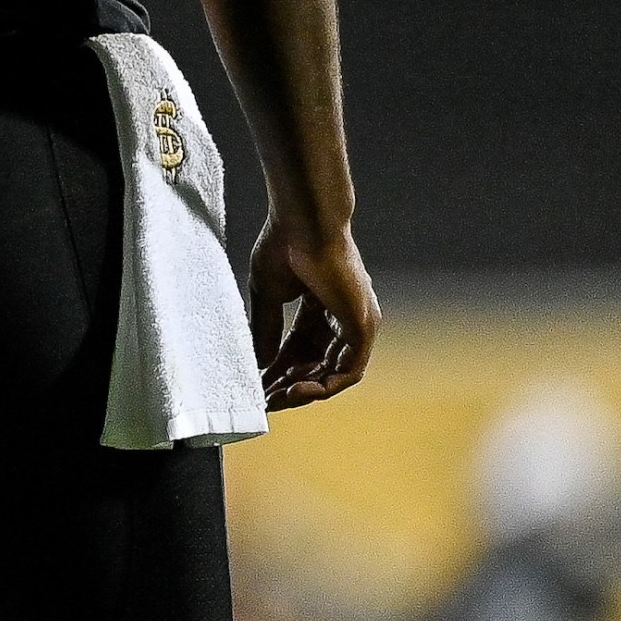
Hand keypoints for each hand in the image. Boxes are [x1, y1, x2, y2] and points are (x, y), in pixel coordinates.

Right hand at [248, 219, 377, 410]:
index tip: (258, 382)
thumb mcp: (268, 293)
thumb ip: (266, 328)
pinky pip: (349, 370)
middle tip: (264, 398)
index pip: (302, 347)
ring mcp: (357, 323)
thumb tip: (259, 362)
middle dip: (290, 383)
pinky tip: (297, 390)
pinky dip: (325, 385)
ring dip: (305, 389)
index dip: (279, 367)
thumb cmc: (285, 244)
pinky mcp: (363, 327)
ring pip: (334, 371)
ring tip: (276, 398)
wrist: (304, 221)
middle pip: (318, 363)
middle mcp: (344, 316)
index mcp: (322, 305)